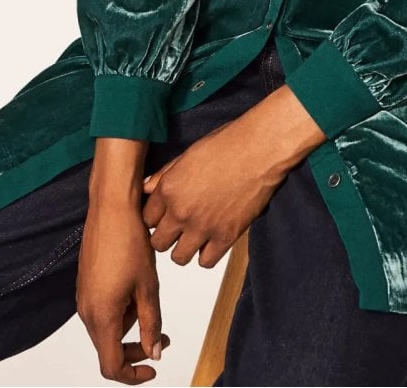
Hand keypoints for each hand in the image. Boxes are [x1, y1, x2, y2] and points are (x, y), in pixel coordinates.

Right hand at [76, 196, 172, 383]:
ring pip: (105, 329)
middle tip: (161, 338)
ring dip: (128, 328)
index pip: (112, 366)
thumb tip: (154, 352)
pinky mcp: (85, 283)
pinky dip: (119, 312)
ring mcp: (83, 296)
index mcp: (101, 316)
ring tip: (150, 305)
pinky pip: (100, 311)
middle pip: (107, 349)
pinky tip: (135, 291)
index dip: (133, 375)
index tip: (153, 368)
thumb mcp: (148, 287)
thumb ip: (151, 324)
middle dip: (135, 350)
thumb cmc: (129, 241)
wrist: (111, 208)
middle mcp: (86, 311)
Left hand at [140, 85, 325, 268]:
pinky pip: (206, 262)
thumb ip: (165, 175)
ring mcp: (203, 227)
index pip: (147, 218)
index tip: (163, 216)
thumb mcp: (188, 154)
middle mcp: (181, 211)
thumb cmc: (227, 144)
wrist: (259, 150)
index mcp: (169, 188)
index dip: (155, 217)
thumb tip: (147, 187)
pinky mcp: (226, 237)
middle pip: (158, 242)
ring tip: (193, 236)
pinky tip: (211, 241)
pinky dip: (206, 255)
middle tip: (176, 228)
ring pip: (178, 257)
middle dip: (165, 236)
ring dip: (183, 248)